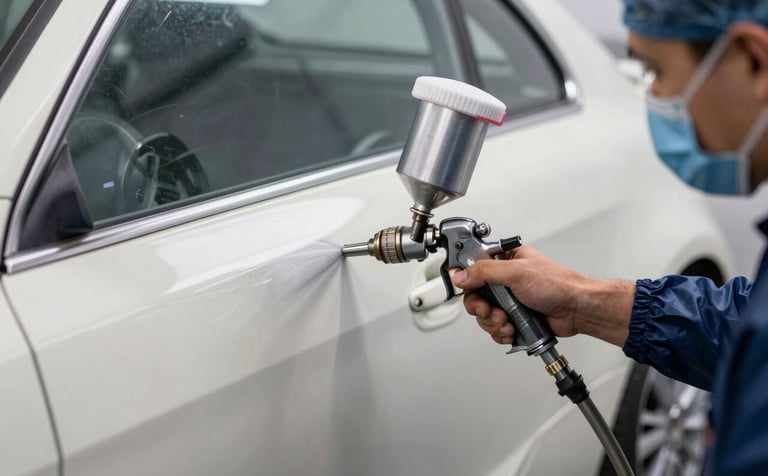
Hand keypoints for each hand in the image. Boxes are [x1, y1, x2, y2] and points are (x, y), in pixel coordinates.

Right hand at [449, 246, 633, 346]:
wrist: (578, 309)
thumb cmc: (558, 284)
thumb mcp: (516, 272)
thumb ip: (484, 272)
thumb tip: (461, 274)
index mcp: (506, 260)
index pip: (474, 267)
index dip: (467, 280)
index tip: (467, 289)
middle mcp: (506, 280)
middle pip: (476, 295)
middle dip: (481, 308)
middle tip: (490, 311)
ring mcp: (510, 300)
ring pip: (485, 315)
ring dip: (492, 323)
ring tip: (507, 322)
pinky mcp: (515, 318)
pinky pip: (496, 328)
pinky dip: (501, 333)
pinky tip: (511, 330)